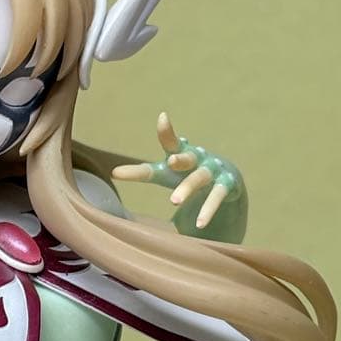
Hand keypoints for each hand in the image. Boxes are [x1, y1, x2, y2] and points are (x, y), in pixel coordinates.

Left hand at [111, 113, 241, 229]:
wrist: (228, 181)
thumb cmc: (187, 175)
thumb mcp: (166, 173)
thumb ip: (143, 171)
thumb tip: (112, 172)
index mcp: (181, 152)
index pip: (170, 143)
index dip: (166, 132)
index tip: (162, 117)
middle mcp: (198, 158)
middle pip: (187, 157)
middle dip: (180, 159)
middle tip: (171, 162)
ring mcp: (213, 171)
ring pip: (200, 178)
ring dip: (188, 188)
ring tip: (173, 201)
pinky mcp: (227, 185)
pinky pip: (217, 197)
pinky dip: (208, 210)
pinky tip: (199, 223)